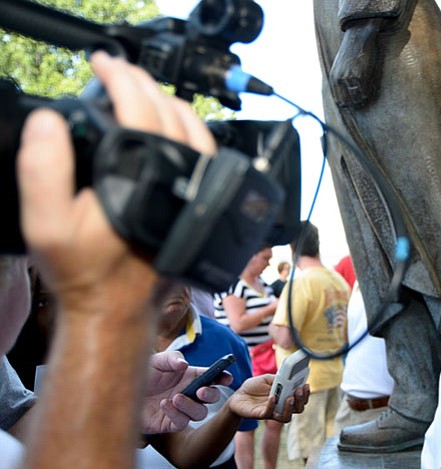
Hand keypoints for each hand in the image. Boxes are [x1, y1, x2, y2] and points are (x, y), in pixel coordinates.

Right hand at [18, 50, 216, 316]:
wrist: (118, 308)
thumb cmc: (86, 271)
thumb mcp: (47, 224)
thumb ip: (44, 169)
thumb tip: (50, 122)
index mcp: (143, 178)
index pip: (139, 109)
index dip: (120, 78)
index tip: (103, 63)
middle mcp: (178, 182)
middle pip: (171, 113)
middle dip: (143, 83)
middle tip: (118, 71)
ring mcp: (195, 194)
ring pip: (197, 130)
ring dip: (170, 102)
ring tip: (142, 90)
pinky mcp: (201, 205)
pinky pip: (206, 155)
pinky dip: (191, 129)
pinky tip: (172, 128)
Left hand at [142, 351, 232, 433]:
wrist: (121, 391)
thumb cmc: (141, 374)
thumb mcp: (156, 360)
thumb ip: (172, 358)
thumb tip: (184, 364)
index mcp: (190, 376)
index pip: (212, 377)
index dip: (222, 377)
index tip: (227, 378)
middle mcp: (189, 393)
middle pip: (212, 397)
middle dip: (211, 394)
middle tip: (201, 391)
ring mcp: (181, 409)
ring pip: (199, 413)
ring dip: (191, 406)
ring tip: (175, 397)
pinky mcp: (169, 423)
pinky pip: (181, 422)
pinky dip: (175, 414)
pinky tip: (164, 404)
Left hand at [227, 375, 308, 422]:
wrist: (238, 395)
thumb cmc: (254, 387)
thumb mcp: (267, 379)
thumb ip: (277, 378)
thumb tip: (288, 376)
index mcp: (286, 396)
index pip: (301, 398)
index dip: (306, 393)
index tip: (306, 384)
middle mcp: (281, 406)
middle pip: (298, 408)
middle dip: (302, 400)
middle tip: (300, 390)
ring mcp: (272, 412)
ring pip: (287, 417)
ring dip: (290, 408)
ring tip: (290, 398)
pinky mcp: (261, 415)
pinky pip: (270, 413)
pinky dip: (272, 405)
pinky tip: (272, 397)